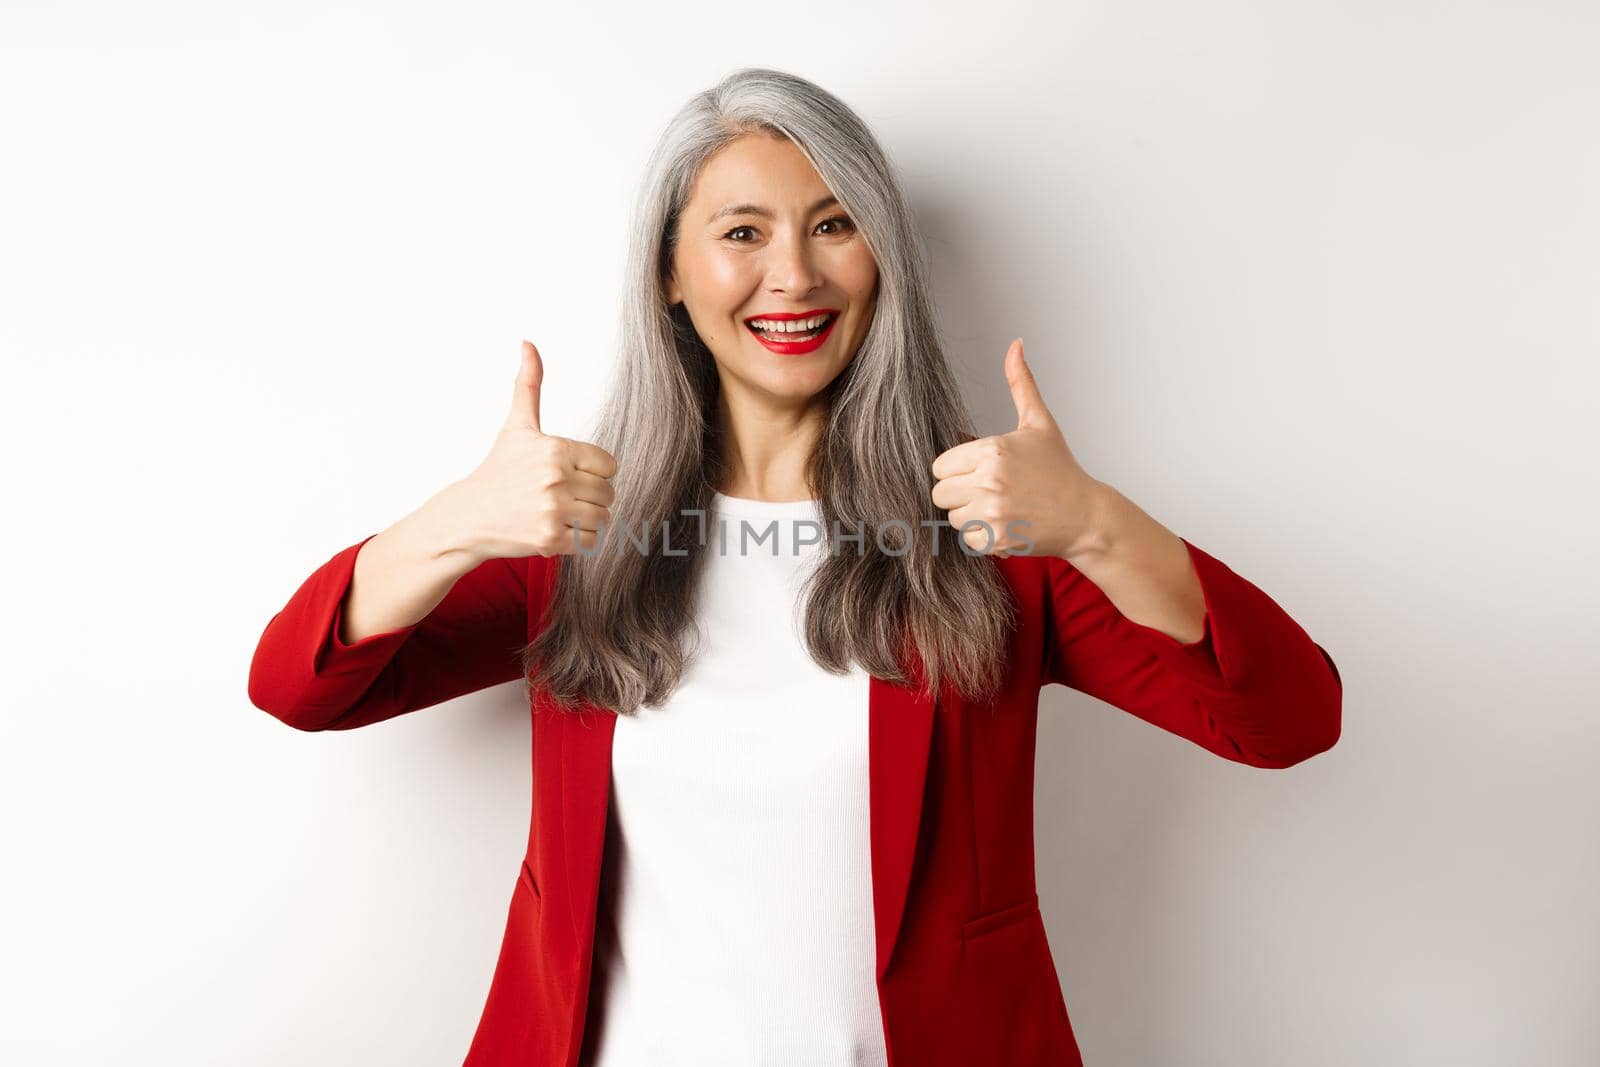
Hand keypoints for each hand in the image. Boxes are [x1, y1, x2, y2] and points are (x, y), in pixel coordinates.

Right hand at [439, 340, 617, 562]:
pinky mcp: (549, 539)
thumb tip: (528, 343)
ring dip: (588, 520)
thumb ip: (529, 385)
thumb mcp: (517, 426)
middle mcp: (555, 478)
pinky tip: (555, 529)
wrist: (468, 516)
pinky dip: (579, 540)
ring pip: (603, 518)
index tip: (569, 474)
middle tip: (561, 496)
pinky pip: (591, 541)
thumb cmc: (498, 470)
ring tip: (560, 513)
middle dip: (591, 497)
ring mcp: (552, 510)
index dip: (594, 472)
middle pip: (609, 493)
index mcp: (556, 449)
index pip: (609, 465)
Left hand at [930, 339, 1105, 559]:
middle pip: (940, 493)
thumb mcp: (1039, 423)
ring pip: (952, 517)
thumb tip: (1015, 344)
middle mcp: (989, 480)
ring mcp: (992, 512)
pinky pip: (966, 539)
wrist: (1085, 516)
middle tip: (990, 492)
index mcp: (992, 449)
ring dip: (970, 516)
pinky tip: (1005, 525)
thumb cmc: (1060, 469)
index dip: (957, 470)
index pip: (940, 466)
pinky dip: (982, 536)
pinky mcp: (996, 539)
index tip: (981, 472)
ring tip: (1001, 507)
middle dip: (960, 494)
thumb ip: (1021, 383)